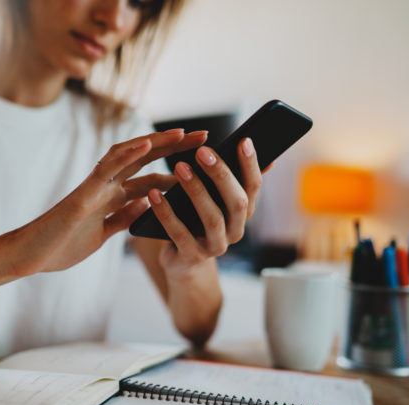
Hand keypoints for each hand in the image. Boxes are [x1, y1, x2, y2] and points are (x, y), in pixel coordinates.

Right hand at [7, 129, 208, 275]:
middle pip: (145, 159)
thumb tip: (145, 206)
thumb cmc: (61, 245)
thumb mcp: (102, 234)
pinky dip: (126, 155)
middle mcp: (105, 187)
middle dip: (175, 147)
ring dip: (156, 143)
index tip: (202, 164)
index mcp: (111, 198)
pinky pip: (105, 171)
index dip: (175, 168)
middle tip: (205, 136)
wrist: (30, 256)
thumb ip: (122, 218)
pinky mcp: (82, 196)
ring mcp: (94, 188)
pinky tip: (147, 144)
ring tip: (183, 134)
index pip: (149, 176)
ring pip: (129, 156)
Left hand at [148, 138, 261, 274]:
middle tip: (203, 152)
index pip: (254, 187)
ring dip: (196, 190)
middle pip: (237, 202)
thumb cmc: (196, 220)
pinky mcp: (191, 256)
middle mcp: (235, 231)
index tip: (243, 140)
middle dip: (221, 175)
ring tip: (179, 167)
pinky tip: (154, 195)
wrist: (181, 260)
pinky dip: (166, 213)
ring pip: (211, 218)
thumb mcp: (213, 199)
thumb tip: (248, 142)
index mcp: (243, 212)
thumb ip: (227, 176)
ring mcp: (214, 246)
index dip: (251, 165)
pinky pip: (179, 233)